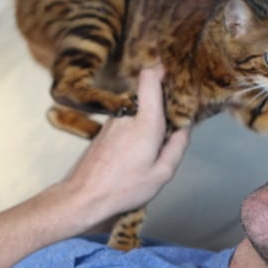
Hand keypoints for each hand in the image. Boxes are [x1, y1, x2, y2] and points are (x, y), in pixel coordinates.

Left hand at [54, 63, 189, 225]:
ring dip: (145, 127)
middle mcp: (127, 116)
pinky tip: (132, 159)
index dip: (161, 71)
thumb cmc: (122, 188)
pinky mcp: (103, 132)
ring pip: (136, 115)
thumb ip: (177, 147)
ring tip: (147, 156)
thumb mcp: (162, 174)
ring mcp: (112, 122)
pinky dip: (133, 135)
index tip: (172, 75)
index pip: (149, 78)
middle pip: (148, 99)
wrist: (83, 196)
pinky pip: (125, 125)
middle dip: (161, 112)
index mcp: (145, 123)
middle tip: (169, 135)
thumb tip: (184, 130)